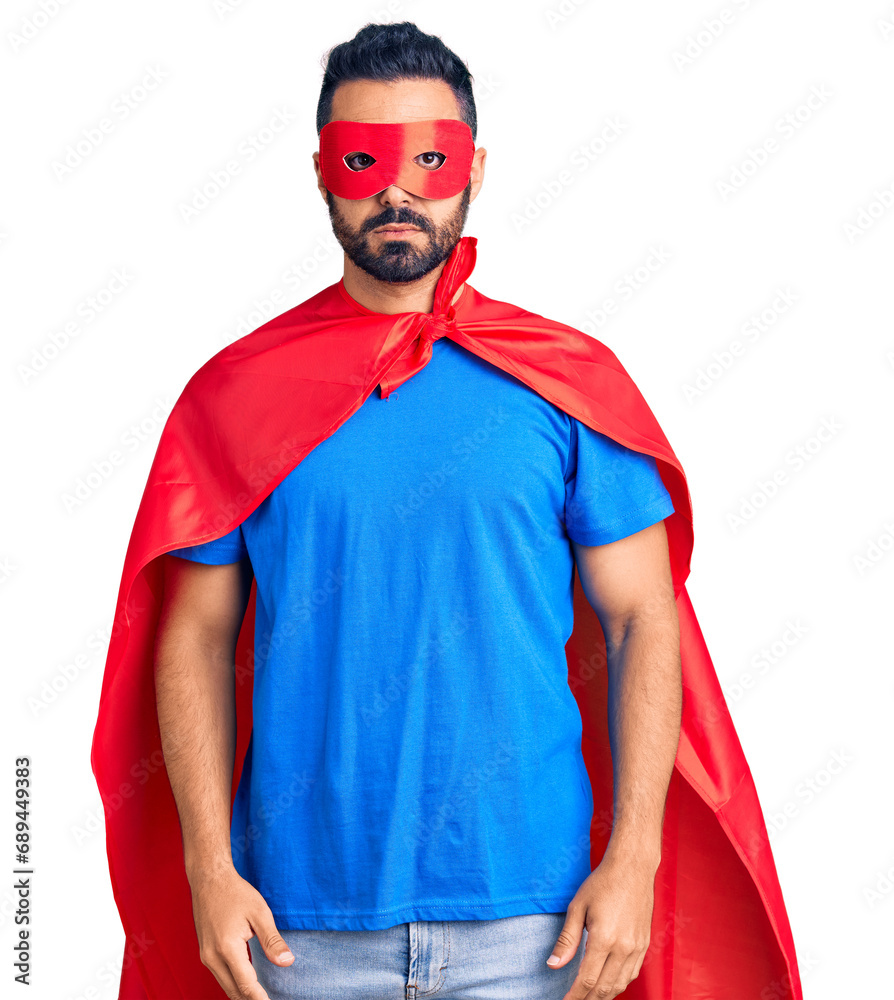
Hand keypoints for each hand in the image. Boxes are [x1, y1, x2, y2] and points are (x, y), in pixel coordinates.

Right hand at [189, 865, 294, 998]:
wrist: (209, 879)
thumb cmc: (236, 893)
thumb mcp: (260, 913)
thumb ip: (272, 940)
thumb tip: (287, 962)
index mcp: (227, 948)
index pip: (246, 984)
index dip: (260, 998)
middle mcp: (212, 957)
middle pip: (233, 990)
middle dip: (251, 999)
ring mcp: (205, 956)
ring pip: (225, 985)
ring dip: (242, 993)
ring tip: (261, 996)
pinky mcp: (204, 953)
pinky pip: (220, 976)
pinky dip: (234, 983)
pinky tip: (247, 983)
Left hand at [546, 855, 655, 998]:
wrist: (632, 868)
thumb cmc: (602, 883)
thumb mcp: (578, 907)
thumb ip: (567, 939)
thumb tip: (553, 965)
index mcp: (604, 938)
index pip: (587, 980)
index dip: (575, 995)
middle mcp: (623, 948)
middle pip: (604, 988)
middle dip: (588, 999)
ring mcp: (637, 948)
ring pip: (620, 984)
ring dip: (604, 995)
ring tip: (589, 997)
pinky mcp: (644, 944)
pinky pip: (632, 974)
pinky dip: (619, 984)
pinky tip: (608, 984)